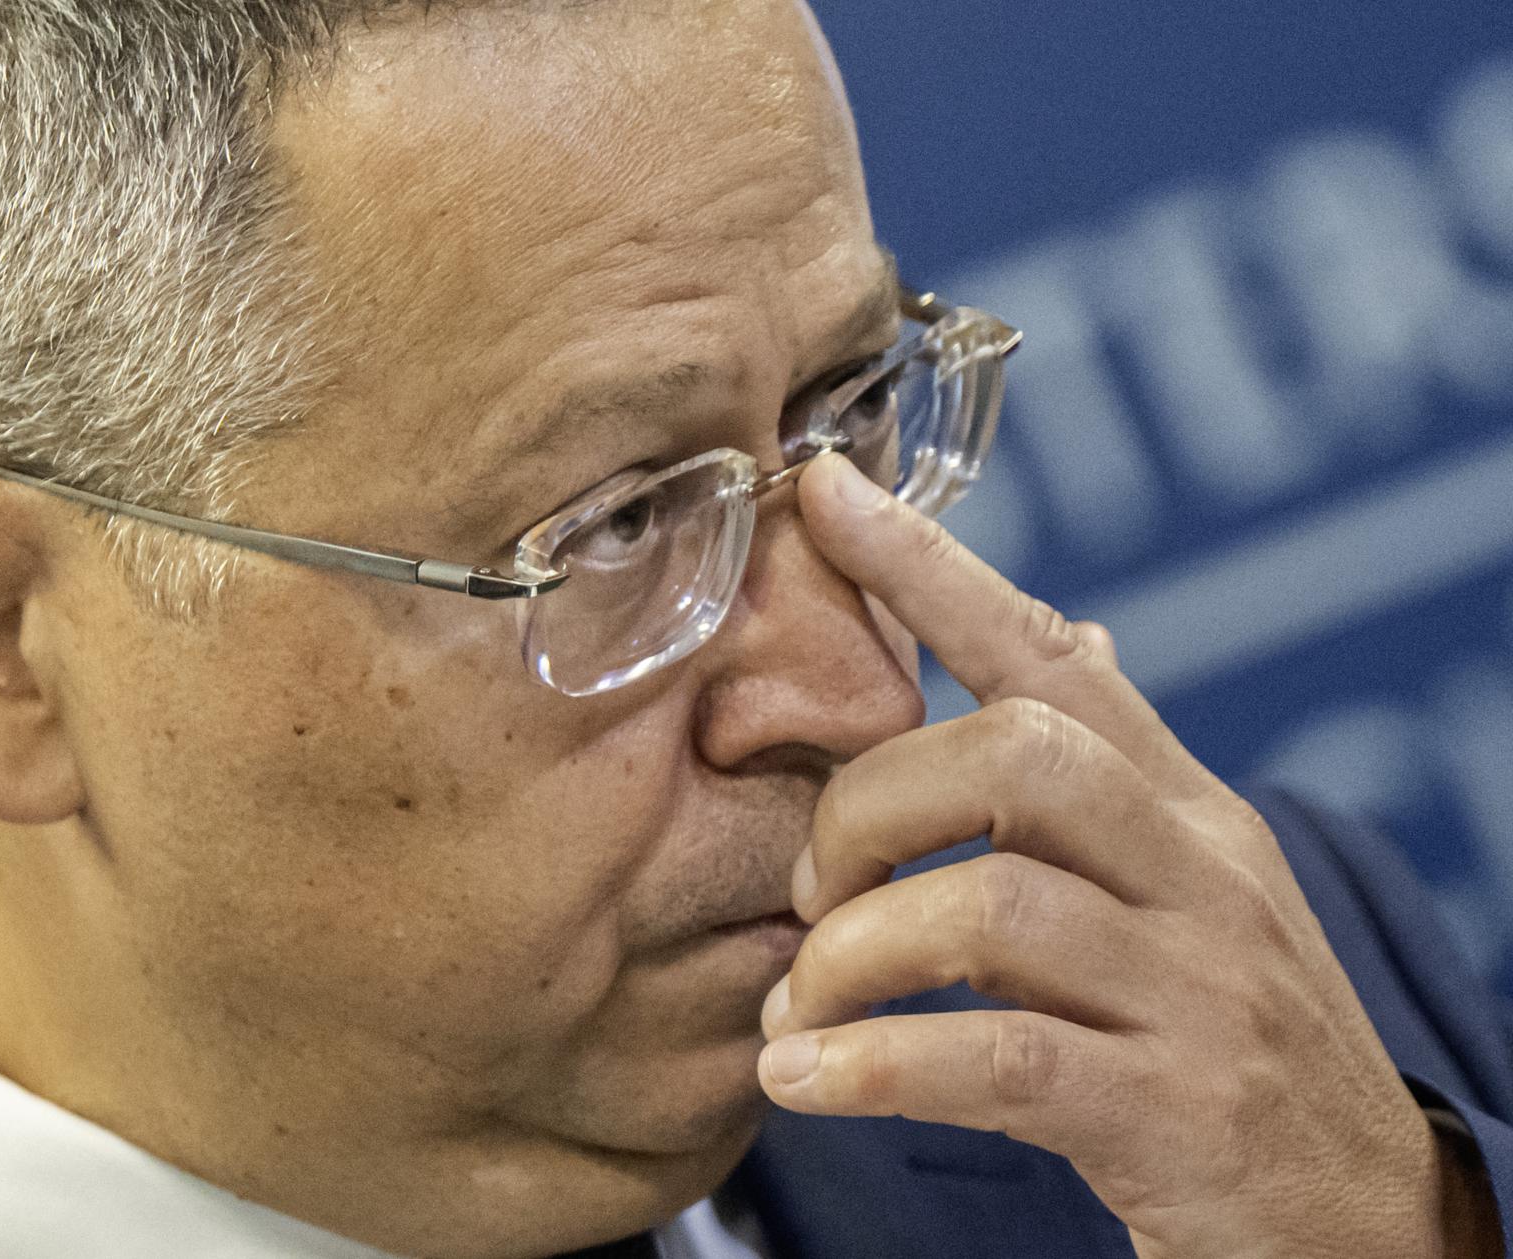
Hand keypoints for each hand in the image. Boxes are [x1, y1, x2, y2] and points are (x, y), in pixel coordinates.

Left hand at [757, 453, 1490, 1258]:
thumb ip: (1114, 776)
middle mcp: (1200, 876)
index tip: (823, 491)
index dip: (932, 568)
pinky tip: (803, 1079)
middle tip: (804, 886)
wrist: (1365, 1226)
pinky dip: (873, 1064)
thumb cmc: (1228, 1042)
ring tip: (792, 1011)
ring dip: (848, 956)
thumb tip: (1075, 630)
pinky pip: (997, 1060)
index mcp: (1185, 811)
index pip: (1051, 652)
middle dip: (865, 805)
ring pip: (989, 909)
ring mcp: (1197, 992)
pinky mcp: (1175, 1114)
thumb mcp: (1190, 889)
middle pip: (1010, 757)